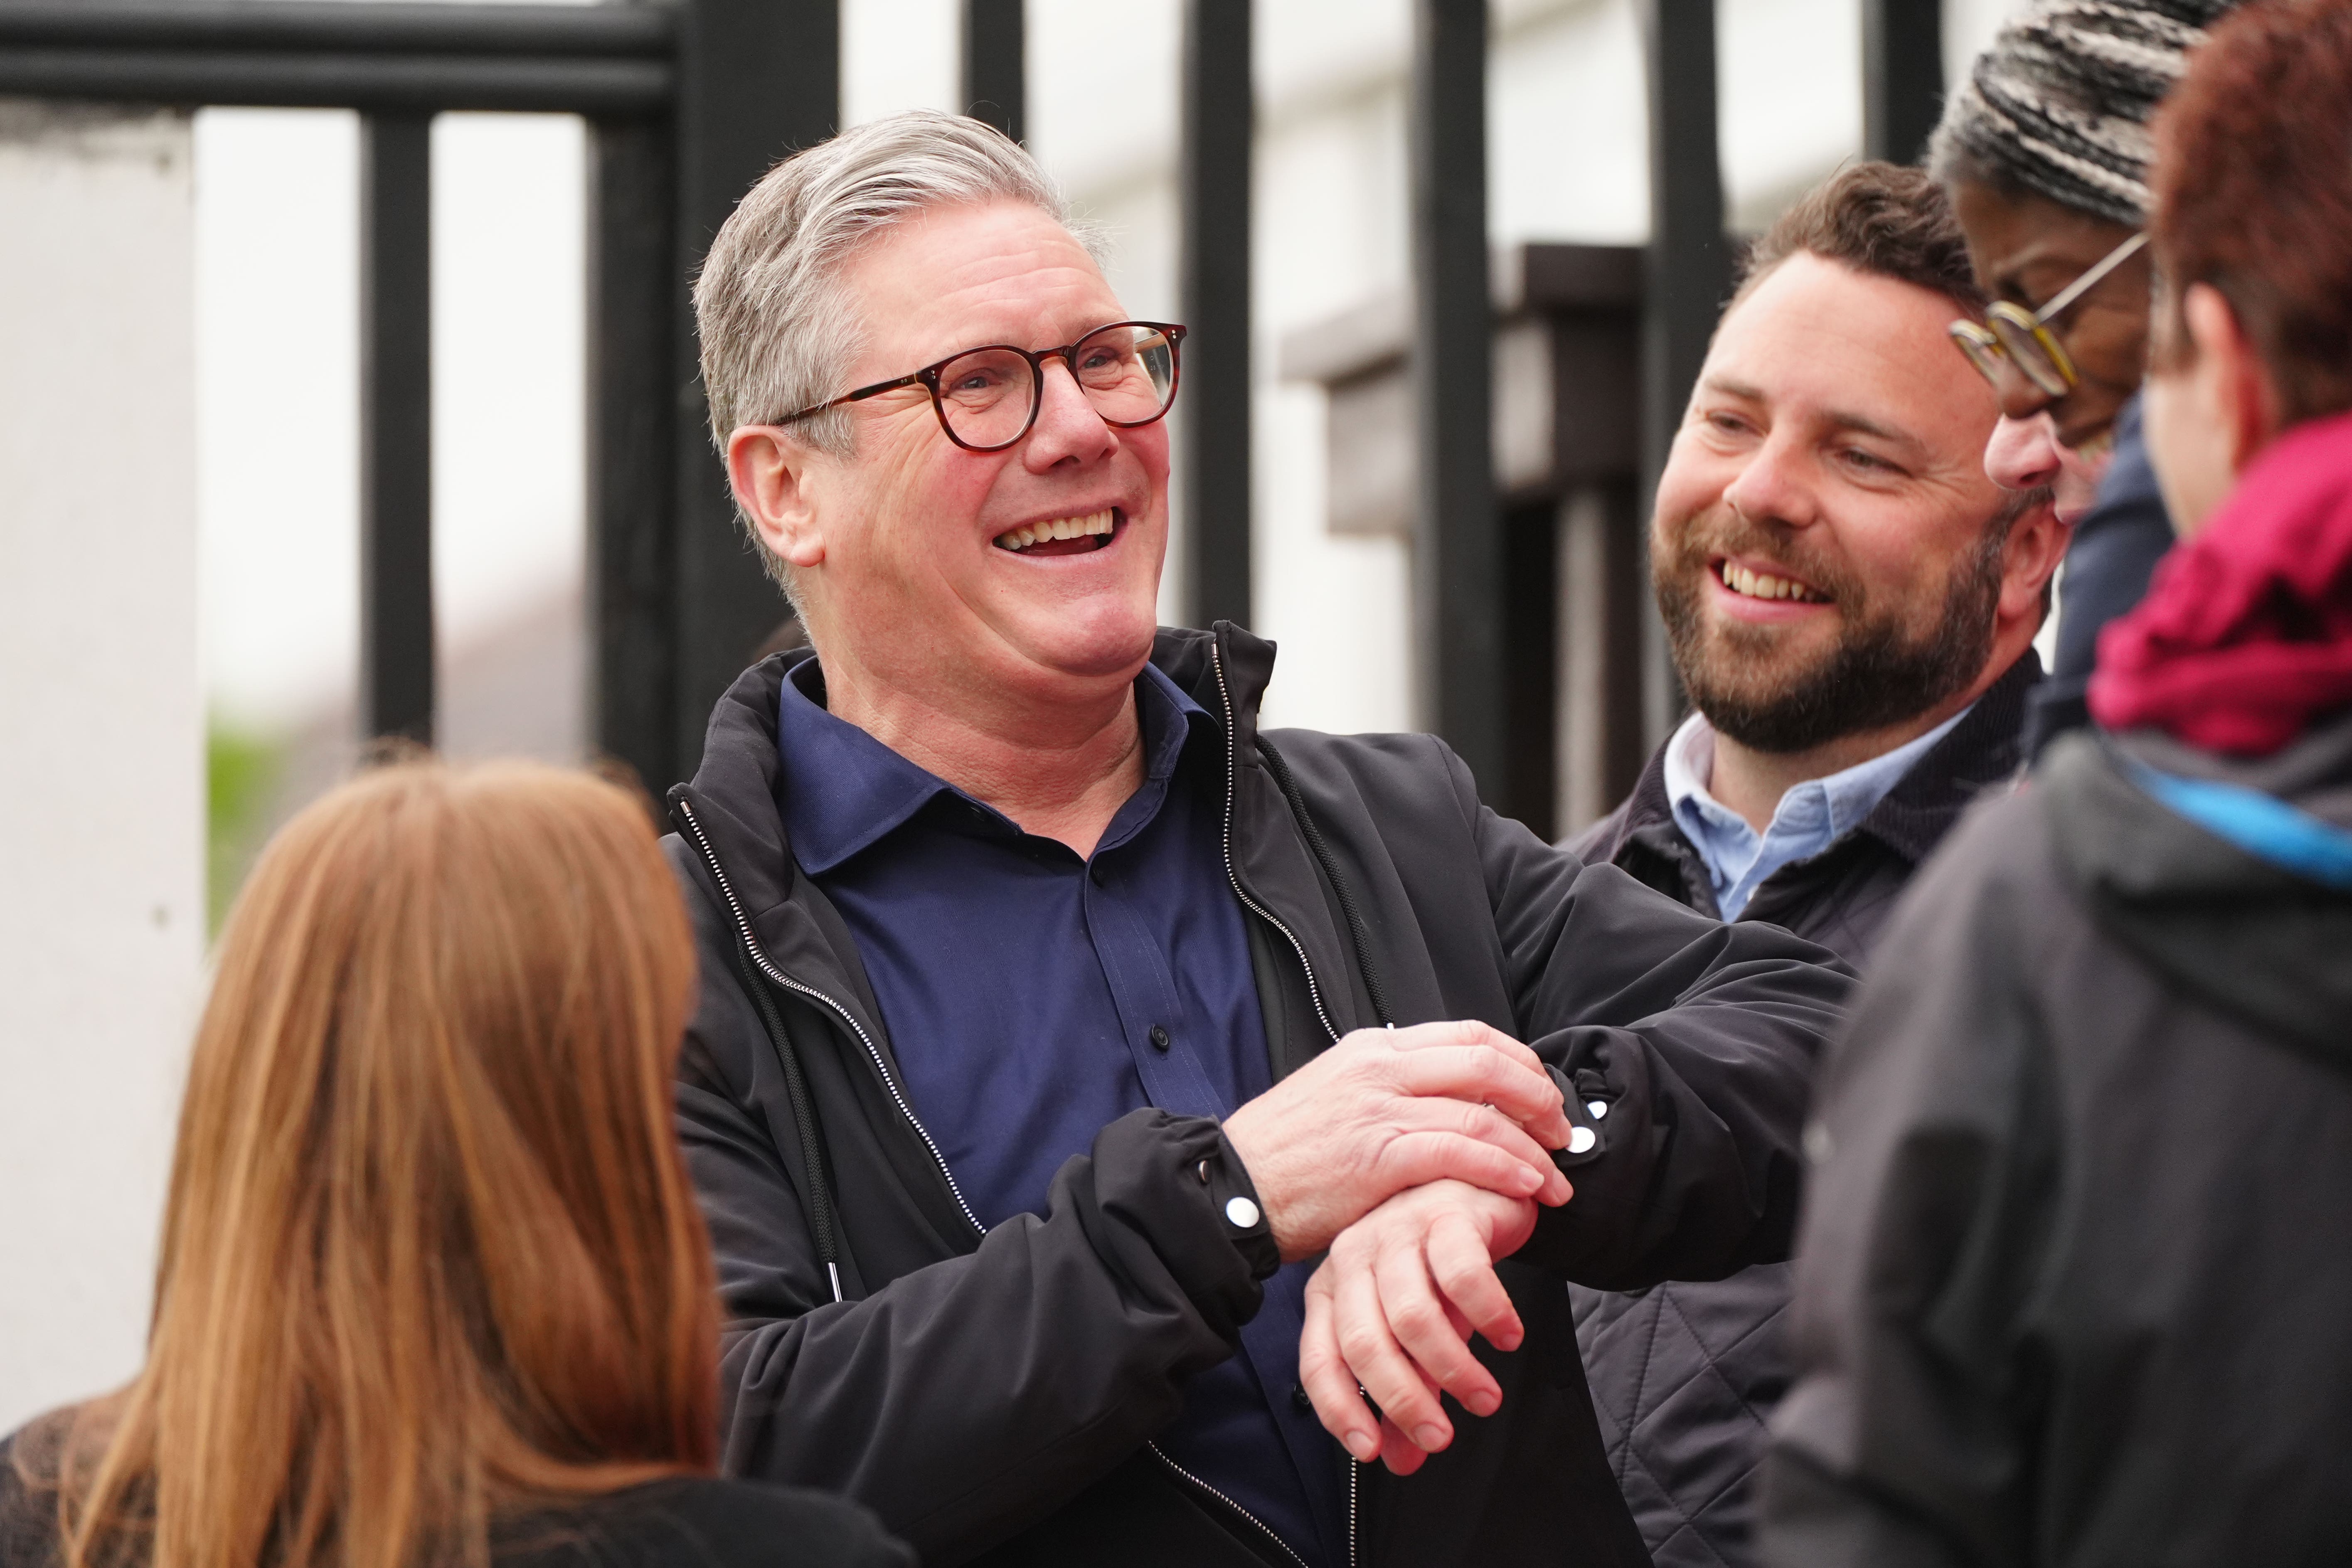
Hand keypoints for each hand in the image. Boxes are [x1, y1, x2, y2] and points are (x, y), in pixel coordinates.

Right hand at [1222, 1021, 1570, 1260]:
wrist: (1229, 1187)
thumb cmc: (1284, 1155)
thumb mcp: (1336, 1097)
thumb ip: (1389, 1090)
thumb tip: (1444, 1102)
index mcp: (1374, 1048)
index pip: (1469, 1036)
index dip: (1520, 1064)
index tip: (1542, 1097)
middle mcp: (1380, 1067)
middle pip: (1486, 1062)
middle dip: (1538, 1098)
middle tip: (1561, 1134)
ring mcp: (1378, 1109)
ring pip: (1480, 1112)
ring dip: (1531, 1148)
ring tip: (1554, 1179)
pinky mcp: (1377, 1156)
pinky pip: (1460, 1154)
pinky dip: (1502, 1171)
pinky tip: (1525, 1190)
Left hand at [1298, 1178, 1542, 1473]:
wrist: (1482, 1195)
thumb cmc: (1440, 1270)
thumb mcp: (1418, 1338)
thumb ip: (1409, 1393)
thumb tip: (1403, 1462)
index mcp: (1334, 1289)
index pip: (1321, 1360)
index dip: (1342, 1409)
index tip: (1375, 1451)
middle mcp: (1354, 1257)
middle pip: (1365, 1343)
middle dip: (1404, 1400)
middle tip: (1441, 1438)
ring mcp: (1396, 1231)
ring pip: (1414, 1315)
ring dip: (1454, 1368)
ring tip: (1485, 1398)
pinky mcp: (1445, 1214)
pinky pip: (1464, 1276)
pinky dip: (1490, 1315)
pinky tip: (1509, 1338)